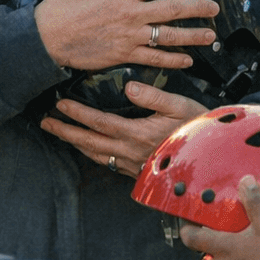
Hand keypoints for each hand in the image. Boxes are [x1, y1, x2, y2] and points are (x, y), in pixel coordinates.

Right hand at [34, 0, 220, 72]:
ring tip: (210, 35)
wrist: (46, 36)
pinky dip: (173, 60)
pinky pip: (154, 59)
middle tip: (214, 8)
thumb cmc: (63, 2)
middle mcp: (132, 13)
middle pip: (173, 10)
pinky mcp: (124, 55)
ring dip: (192, 36)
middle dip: (197, 8)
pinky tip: (187, 60)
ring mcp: (130, 36)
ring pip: (169, 36)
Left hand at [41, 80, 207, 176]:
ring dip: (75, 144)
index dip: (77, 113)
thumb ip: (154, 96)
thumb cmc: (198, 128)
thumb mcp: (180, 106)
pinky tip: (88, 147)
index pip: (99, 123)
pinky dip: (92, 153)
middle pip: (89, 142)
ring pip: (96, 155)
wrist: (213, 159)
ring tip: (60, 133)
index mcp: (138, 135)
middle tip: (46, 123)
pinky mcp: (137, 173)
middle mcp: (130, 153)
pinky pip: (107, 163)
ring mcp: (132, 165)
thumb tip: (129, 87)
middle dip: (65, 132)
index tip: (60, 104)